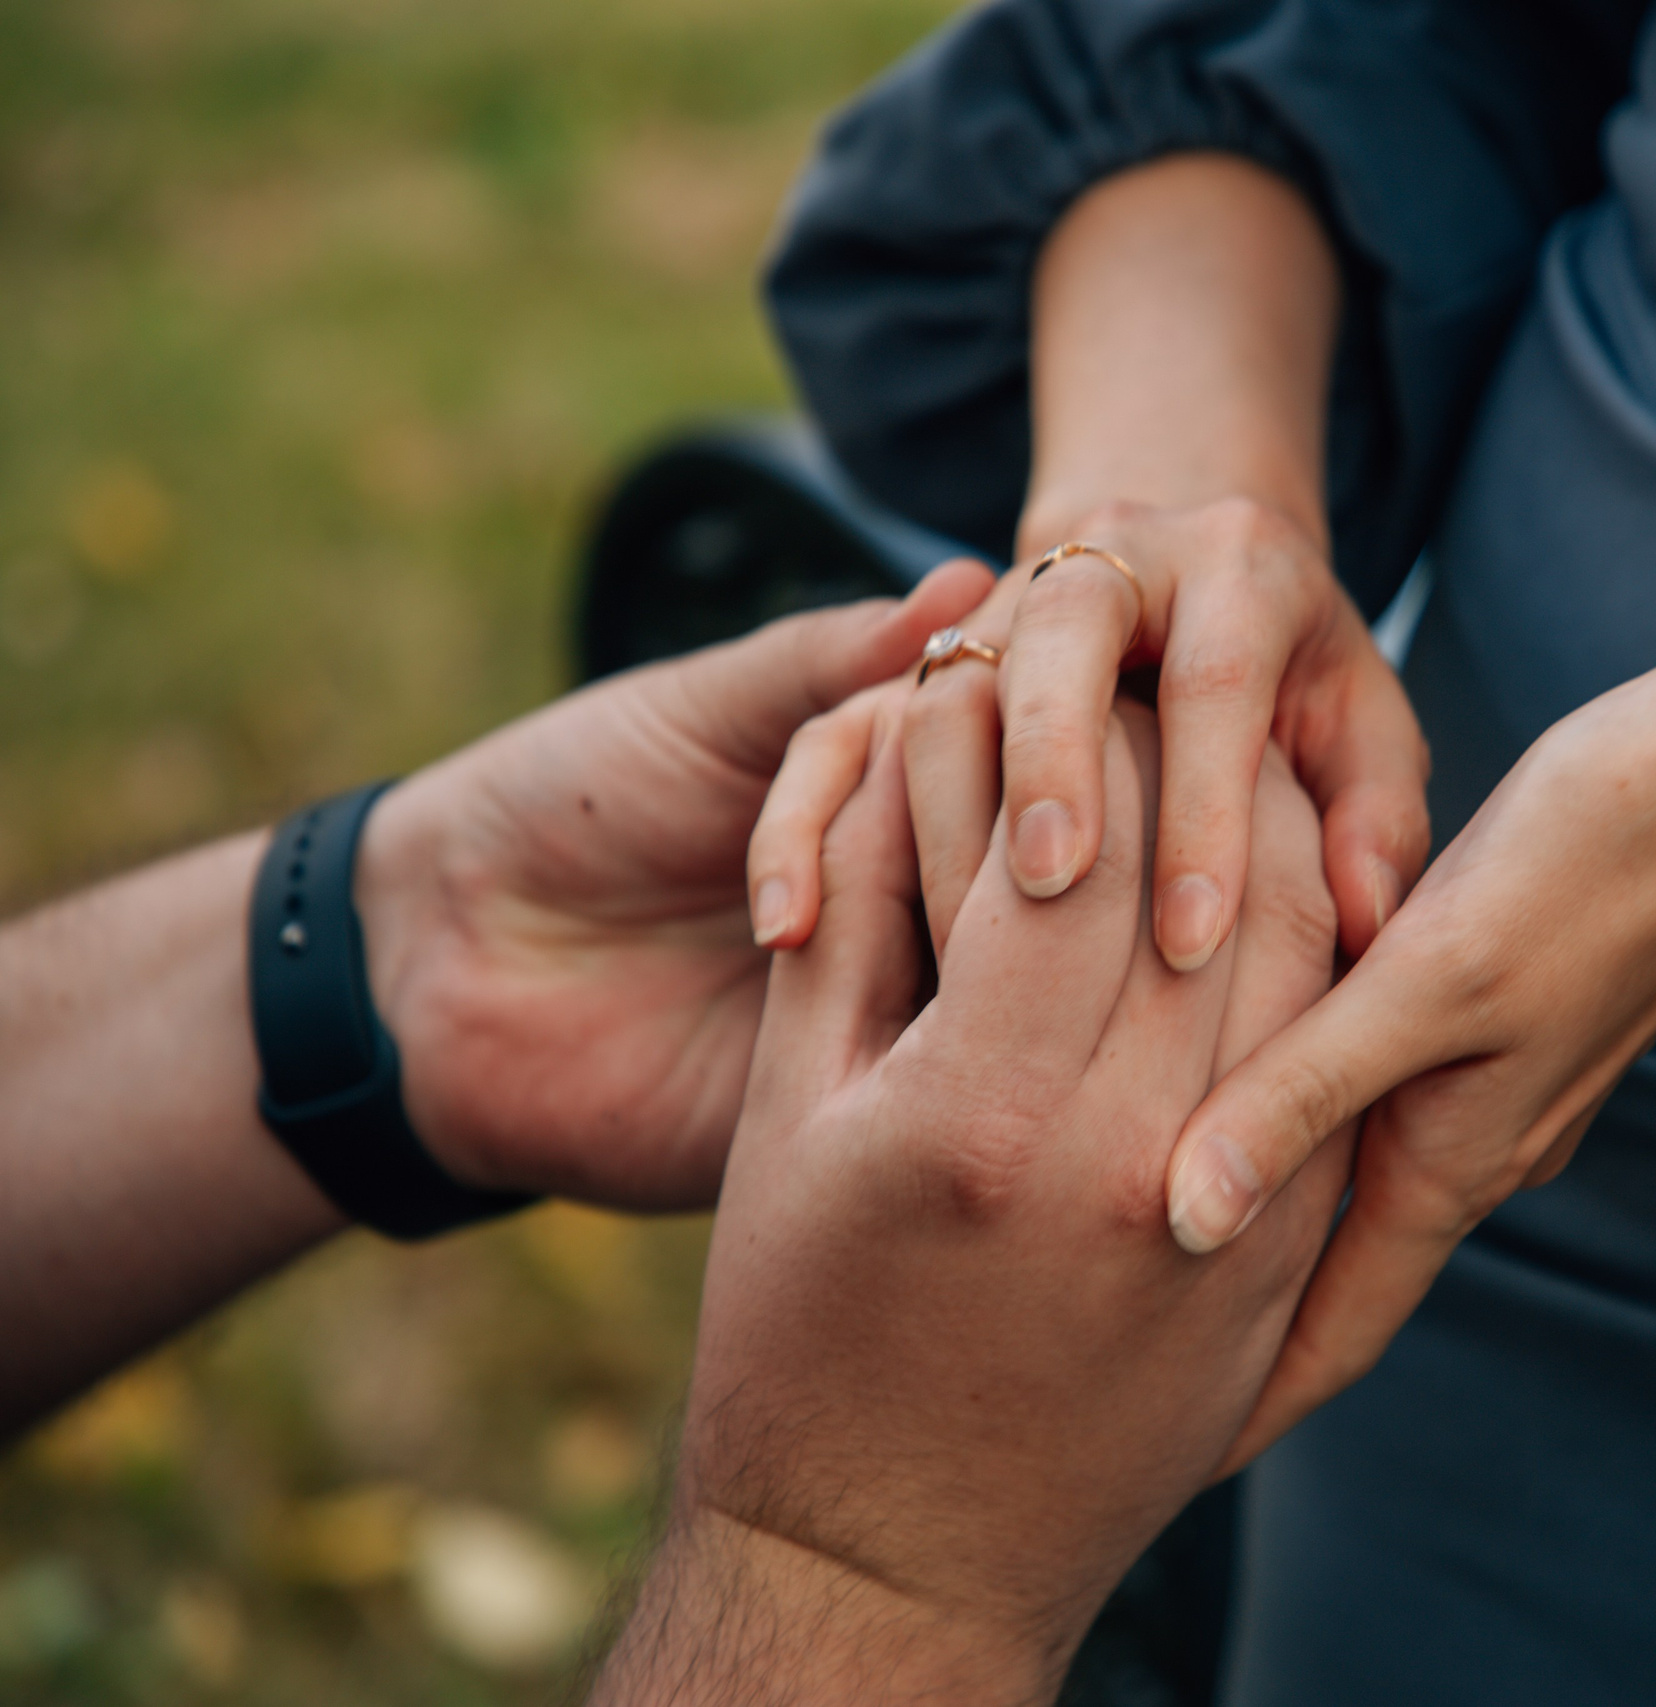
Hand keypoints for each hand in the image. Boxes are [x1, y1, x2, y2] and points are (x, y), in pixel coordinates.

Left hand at [355, 560, 991, 1209]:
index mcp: (893, 780)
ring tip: (1000, 911)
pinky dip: (966, 1040)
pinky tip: (965, 1014)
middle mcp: (922, 885)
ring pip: (1017, 962)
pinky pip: (949, 1077)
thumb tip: (973, 584)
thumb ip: (831, 659)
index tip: (1048, 709)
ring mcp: (904, 996)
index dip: (1045, 727)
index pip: (1017, 743)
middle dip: (1038, 836)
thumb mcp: (701, 709)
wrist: (436, 964)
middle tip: (1029, 833)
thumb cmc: (566, 802)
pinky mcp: (870, 1101)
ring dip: (1011, 934)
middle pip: (1040, 854)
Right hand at [595, 694, 1347, 1702]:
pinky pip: (1337, 1070)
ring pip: (1308, 967)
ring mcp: (1227, 1226)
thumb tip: (905, 743)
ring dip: (1284, 846)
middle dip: (1199, 764)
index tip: (1057, 686)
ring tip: (1236, 775)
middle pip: (1224, 887)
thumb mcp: (791, 1119)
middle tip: (1169, 695)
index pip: (1080, 851)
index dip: (1070, 743)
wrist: (892, 1563)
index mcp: (983, 1114)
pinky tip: (1280, 908)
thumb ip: (849, 920)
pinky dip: (1319, 964)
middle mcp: (1128, 1162)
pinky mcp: (1279, 1274)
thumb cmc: (801, 1336)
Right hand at [742, 504, 1431, 974]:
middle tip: (1057, 889)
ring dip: (939, 797)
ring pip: (944, 670)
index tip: (1198, 938)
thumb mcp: (1361, 737)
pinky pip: (830, 725)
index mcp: (1237, 567)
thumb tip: (1374, 920)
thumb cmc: (1297, 692)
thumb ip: (1375, 819)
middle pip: (1062, 630)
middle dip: (1056, 759)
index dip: (1205, 808)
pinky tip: (792, 929)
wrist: (1193, 594)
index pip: (1214, 681)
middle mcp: (1109, 561)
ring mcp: (998, 605)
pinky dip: (805, 821)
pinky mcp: (913, 659)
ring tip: (948, 934)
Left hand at [1164, 556, 1655, 1467]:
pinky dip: (1311, 1111)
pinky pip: (1382, 1090)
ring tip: (1160, 1240)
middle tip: (1132, 1367)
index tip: (1159, 1469)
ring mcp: (1500, 1081)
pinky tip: (1254, 1074)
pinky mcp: (1506, 1009)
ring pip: (1357, 1180)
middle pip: (1339, 1275)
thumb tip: (1182, 1227)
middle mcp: (1479, 1142)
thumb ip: (1305, 1095)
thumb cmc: (1592, 860)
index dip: (1248, 1405)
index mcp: (1458, 1161)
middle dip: (1247, 1331)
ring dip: (1277, 1222)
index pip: (1336, 1332)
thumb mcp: (1433, 979)